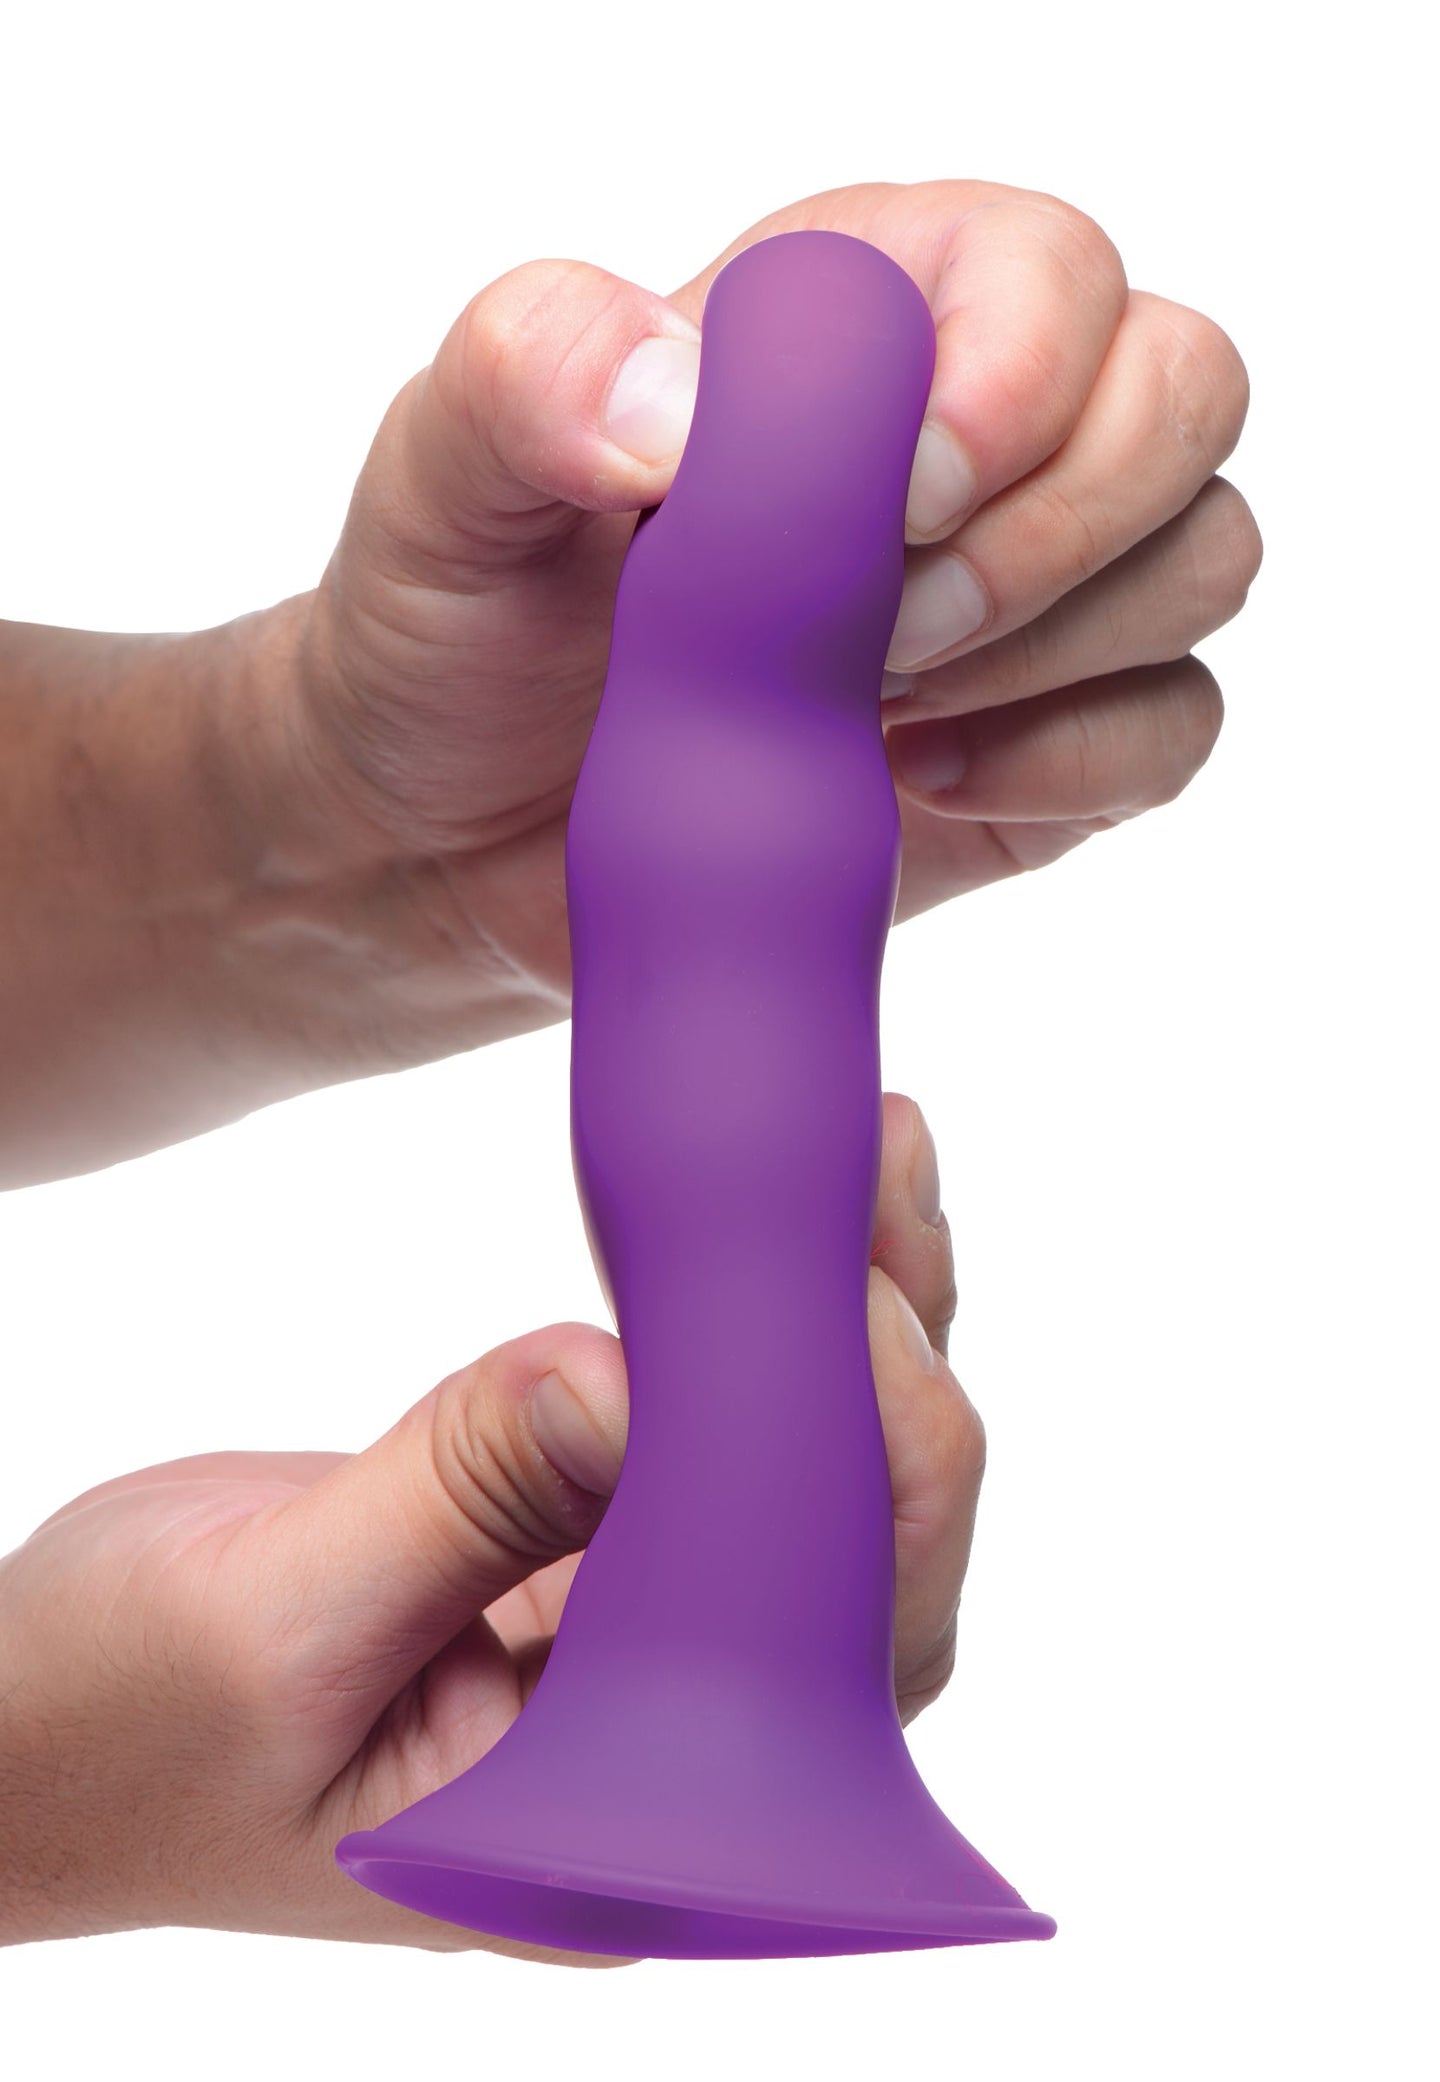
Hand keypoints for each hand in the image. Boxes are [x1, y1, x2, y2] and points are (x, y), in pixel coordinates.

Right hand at [0, 1098, 974, 1961]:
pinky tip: (758, 1219)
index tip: (864, 1310)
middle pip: (845, 1568)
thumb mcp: (265, 1621)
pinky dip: (733, 1328)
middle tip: (885, 1181)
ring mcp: (618, 1651)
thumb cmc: (102, 1724)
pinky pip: (690, 1440)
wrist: (17, 1717)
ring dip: (836, 1327)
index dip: (871, 1491)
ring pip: (789, 1489)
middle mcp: (647, 1760)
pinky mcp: (573, 1553)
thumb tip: (627, 1380)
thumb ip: (455, 1502)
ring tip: (867, 1156)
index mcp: (599, 1841)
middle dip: (890, 1373)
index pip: (811, 1676)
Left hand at [266, 177, 1257, 1048]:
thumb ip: (532, 373)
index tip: (894, 502)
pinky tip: (920, 780)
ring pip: (1205, 557)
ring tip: (877, 705)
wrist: (455, 840)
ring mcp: (1033, 595)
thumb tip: (682, 405)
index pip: (1050, 267)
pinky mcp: (1048, 744)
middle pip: (1186, 393)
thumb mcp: (439, 481)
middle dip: (1062, 522)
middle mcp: (981, 432)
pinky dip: (1076, 759)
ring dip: (1064, 643)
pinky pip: (1173, 726)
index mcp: (863, 309)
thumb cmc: (456, 634)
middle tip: (889, 630)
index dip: (1015, 377)